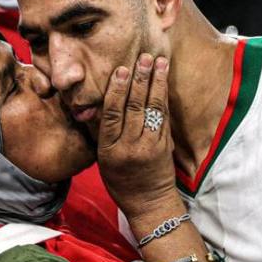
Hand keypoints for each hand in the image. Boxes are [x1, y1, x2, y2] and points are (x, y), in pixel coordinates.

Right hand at [97, 52, 178, 216]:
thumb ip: (103, 134)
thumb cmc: (121, 182)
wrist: (149, 203)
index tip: (122, 69)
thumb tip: (96, 105)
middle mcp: (131, 146)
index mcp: (111, 150)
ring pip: (153, 109)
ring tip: (159, 61)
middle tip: (144, 57)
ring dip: (156, 83)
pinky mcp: (166, 145)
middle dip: (141, 79)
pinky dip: (163, 98)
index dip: (117, 90)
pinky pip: (163, 117)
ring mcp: (151, 145)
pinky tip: (164, 82)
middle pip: (135, 107)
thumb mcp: (104, 161)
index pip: (113, 114)